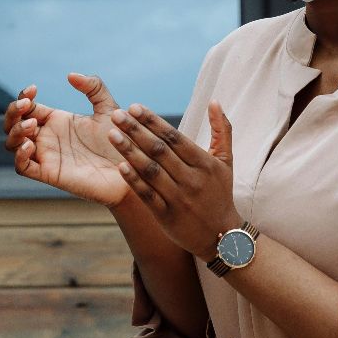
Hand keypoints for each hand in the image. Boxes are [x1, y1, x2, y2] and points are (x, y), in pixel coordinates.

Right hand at [4, 74, 133, 205]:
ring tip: (32, 125)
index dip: (23, 97)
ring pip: (12, 144)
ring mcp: (46, 156)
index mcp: (56, 120)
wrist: (133, 169)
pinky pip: (22, 167)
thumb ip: (94, 88)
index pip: (27, 107)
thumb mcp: (109, 109)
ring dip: (16, 132)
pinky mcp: (49, 174)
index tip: (33, 89)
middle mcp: (47, 137)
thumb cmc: (122, 141)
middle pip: (13, 124)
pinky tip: (31, 145)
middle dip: (14, 112)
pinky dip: (20, 155)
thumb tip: (70, 75)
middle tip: (27, 105)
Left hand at [106, 102, 240, 261]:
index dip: (153, 121)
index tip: (135, 107)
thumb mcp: (226, 162)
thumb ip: (222, 131)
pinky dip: (134, 181)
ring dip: (130, 151)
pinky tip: (119, 166)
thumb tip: (214, 101)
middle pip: (160, 151)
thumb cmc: (220, 193)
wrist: (221, 236)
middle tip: (116, 114)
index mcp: (205, 163)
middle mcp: (192, 179)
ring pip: (151, 171)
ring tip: (112, 135)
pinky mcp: (167, 216)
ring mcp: (179, 198)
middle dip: (136, 131)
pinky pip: (148, 195)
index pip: (175, 137)